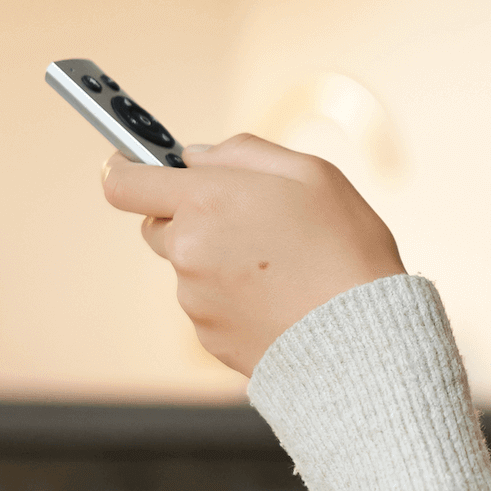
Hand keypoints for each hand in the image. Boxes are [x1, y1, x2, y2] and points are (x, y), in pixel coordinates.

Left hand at [101, 134, 406, 375]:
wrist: (365, 338)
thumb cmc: (347, 249)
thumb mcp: (313, 174)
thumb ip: (245, 152)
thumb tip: (197, 156)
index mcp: (207, 200)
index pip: (125, 182)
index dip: (126, 168)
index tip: (131, 165)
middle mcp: (189, 250)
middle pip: (158, 225)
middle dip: (192, 217)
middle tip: (247, 221)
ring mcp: (194, 298)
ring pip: (189, 267)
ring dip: (220, 261)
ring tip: (284, 268)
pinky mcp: (208, 337)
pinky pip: (210, 306)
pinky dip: (235, 299)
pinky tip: (281, 299)